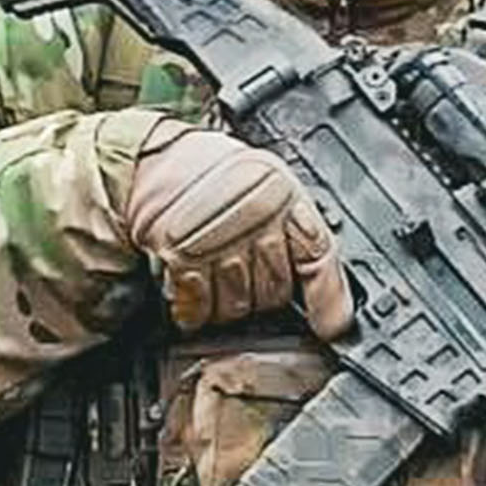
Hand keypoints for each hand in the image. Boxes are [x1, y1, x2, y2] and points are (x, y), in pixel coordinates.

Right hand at [123, 123, 354, 337]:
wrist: (155, 157)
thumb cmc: (216, 173)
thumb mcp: (271, 184)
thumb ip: (296, 227)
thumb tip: (319, 284)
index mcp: (284, 195)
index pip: (318, 258)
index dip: (328, 300)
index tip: (330, 328)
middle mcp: (255, 217)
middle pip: (275, 293)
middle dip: (264, 292)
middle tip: (247, 268)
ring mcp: (217, 240)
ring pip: (238, 307)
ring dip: (228, 302)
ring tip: (217, 271)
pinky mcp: (180, 257)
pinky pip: (199, 308)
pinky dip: (196, 309)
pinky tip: (194, 285)